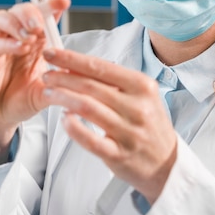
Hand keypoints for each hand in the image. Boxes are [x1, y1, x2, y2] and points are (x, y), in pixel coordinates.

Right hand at [0, 0, 70, 167]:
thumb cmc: (21, 100)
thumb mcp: (47, 90)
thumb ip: (62, 80)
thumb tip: (82, 72)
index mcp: (33, 41)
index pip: (41, 15)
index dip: (51, 5)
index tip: (63, 1)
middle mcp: (14, 39)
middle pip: (19, 10)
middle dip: (33, 11)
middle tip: (41, 24)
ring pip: (1, 19)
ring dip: (17, 22)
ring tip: (30, 34)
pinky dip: (7, 44)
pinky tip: (21, 48)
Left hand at [42, 48, 177, 203]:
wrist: (167, 162)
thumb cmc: (149, 125)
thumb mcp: (142, 96)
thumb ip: (113, 82)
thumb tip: (77, 66)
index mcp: (142, 86)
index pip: (100, 67)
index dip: (71, 59)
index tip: (52, 53)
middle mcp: (137, 106)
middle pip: (89, 86)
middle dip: (62, 77)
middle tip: (47, 75)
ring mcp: (128, 131)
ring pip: (86, 108)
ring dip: (62, 98)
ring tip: (49, 93)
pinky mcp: (119, 154)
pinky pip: (89, 139)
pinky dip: (72, 127)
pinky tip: (64, 119)